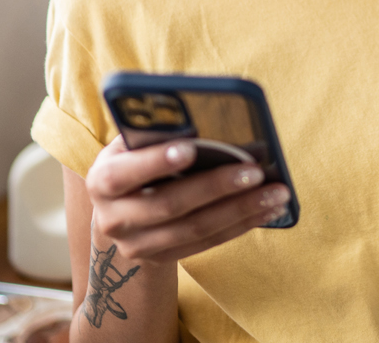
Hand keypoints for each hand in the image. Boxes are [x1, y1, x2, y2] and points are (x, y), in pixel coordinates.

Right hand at [83, 136, 289, 264]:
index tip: (190, 148)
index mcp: (102, 181)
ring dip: (241, 209)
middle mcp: (114, 219)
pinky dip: (242, 225)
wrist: (119, 214)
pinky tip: (268, 209)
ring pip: (196, 228)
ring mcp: (138, 246)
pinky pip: (208, 243)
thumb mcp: (132, 145)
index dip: (155, 161)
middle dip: (216, 186)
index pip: (125, 173)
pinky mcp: (163, 260)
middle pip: (170, 204)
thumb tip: (202, 118)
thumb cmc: (134, 162)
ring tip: (276, 192)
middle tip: (256, 170)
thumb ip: (156, 133)